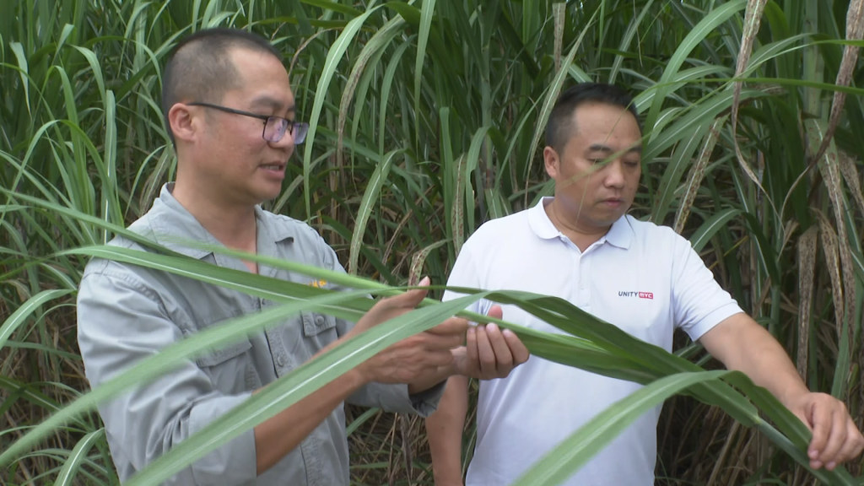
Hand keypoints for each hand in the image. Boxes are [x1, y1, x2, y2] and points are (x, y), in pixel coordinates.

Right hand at [352, 278, 467, 384]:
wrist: (357, 358)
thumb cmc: (371, 328)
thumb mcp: (388, 306)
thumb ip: (412, 295)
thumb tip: (427, 281)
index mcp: (419, 326)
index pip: (454, 325)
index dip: (462, 322)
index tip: (460, 320)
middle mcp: (423, 346)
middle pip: (455, 342)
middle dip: (456, 335)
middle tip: (449, 331)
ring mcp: (420, 363)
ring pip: (448, 357)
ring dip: (446, 351)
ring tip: (437, 345)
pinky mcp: (416, 375)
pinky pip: (435, 370)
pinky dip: (434, 364)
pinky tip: (424, 357)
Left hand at [451, 305, 529, 379]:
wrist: (463, 353)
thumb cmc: (484, 340)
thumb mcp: (492, 329)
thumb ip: (497, 320)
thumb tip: (496, 308)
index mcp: (514, 358)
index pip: (522, 356)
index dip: (515, 344)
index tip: (506, 330)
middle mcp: (504, 369)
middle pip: (504, 359)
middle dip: (497, 340)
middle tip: (490, 326)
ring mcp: (489, 373)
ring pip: (489, 359)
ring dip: (483, 340)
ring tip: (479, 327)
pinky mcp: (474, 372)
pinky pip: (474, 358)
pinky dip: (472, 343)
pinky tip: (470, 331)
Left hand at [786, 392, 863, 469]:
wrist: (803, 402)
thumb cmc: (797, 408)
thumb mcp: (793, 415)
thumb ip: (802, 430)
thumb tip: (814, 452)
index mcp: (824, 402)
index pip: (824, 425)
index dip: (819, 443)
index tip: (811, 456)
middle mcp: (840, 408)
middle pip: (840, 434)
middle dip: (829, 453)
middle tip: (816, 464)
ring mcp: (848, 417)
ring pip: (853, 440)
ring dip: (841, 456)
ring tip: (827, 466)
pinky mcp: (852, 427)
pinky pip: (857, 443)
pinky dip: (849, 454)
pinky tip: (836, 461)